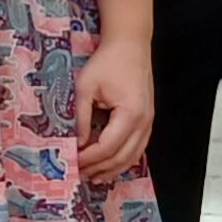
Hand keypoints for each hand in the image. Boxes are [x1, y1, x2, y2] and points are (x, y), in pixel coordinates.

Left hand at [76, 32, 157, 185]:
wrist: (130, 45)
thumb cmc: (107, 62)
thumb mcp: (85, 88)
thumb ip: (81, 118)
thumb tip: (76, 143)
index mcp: (130, 113)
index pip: (107, 147)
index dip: (88, 159)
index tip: (71, 162)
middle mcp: (144, 121)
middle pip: (122, 156)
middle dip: (99, 168)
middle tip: (79, 174)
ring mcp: (149, 121)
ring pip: (133, 155)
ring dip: (113, 168)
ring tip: (94, 176)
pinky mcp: (148, 119)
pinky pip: (138, 147)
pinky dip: (124, 159)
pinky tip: (112, 164)